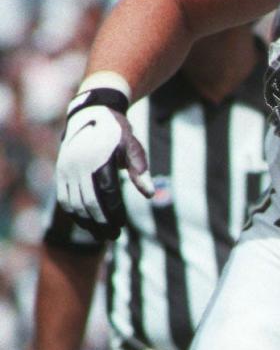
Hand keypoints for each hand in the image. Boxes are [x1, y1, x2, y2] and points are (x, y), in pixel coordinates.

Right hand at [56, 85, 153, 240]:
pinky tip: (86, 224)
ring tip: (100, 235)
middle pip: (89, 202)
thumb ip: (141, 172)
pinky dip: (74, 214)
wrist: (91, 113)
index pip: (107, 193)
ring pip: (74, 204)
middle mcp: (80, 164)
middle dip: (101, 223)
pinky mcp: (61, 171)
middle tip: (113, 236)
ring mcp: (67, 168)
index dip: (114, 213)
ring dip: (87, 222)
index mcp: (99, 158)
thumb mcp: (133, 148)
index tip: (121, 226)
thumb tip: (150, 195)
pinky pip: (64, 198)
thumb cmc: (118, 134)